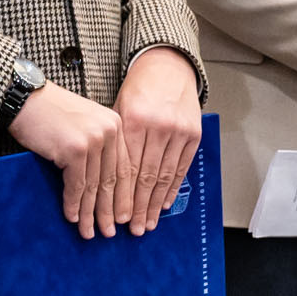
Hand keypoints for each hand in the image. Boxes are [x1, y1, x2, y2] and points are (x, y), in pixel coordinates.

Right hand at [9, 82, 121, 233]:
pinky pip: (76, 186)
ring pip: (94, 186)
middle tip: (110, 232)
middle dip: (110, 210)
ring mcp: (93, 140)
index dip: (123, 196)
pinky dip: (73, 205)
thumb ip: (98, 147)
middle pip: (111, 180)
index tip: (123, 217)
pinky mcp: (74, 149)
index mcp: (115, 125)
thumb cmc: (50, 113)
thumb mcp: (83, 125)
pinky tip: (72, 218)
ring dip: (91, 213)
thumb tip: (103, 185)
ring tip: (91, 232)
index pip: (124, 168)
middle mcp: (109, 131)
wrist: (25, 98)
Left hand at [108, 51, 203, 235]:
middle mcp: (159, 127)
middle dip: (138, 206)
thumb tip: (102, 178)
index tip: (117, 215)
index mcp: (135, 120)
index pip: (128, 167)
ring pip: (165, 176)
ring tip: (148, 224)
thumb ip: (115, 140)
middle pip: (146, 176)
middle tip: (132, 229)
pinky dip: (172, 188)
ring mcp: (179, 131)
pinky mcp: (193, 134)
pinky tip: (164, 205)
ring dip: (155, 204)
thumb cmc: (138, 89)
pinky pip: (181, 167)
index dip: (122, 195)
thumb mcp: (119, 108)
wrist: (168, 67)